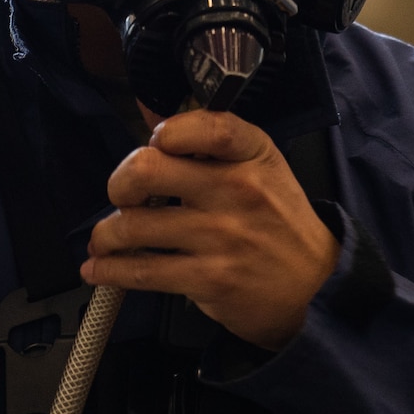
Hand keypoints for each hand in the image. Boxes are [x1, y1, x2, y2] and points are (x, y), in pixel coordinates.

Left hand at [84, 112, 339, 349]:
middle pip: (148, 170)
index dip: (167, 131)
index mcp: (252, 154)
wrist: (314, 287)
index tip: (157, 143)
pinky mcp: (208, 279)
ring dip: (107, 234)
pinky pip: (142, 272)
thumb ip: (214, 147)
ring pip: (134, 225)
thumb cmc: (279, 221)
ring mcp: (221, 236)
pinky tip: (100, 269)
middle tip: (122, 194)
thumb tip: (153, 126)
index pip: (206, 126)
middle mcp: (237, 189)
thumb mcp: (263, 169)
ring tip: (106, 239)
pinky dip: (110, 271)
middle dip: (120, 182)